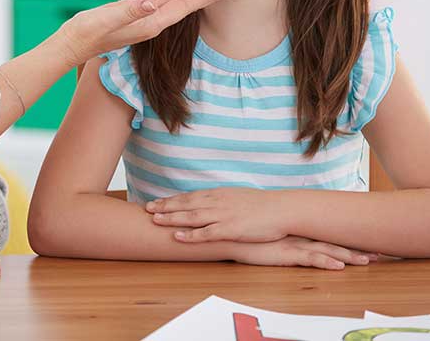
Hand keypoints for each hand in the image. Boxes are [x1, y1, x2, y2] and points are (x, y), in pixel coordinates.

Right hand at [57, 0, 229, 66]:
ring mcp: (144, 19)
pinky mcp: (135, 13)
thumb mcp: (108, 19)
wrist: (73, 44)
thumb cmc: (88, 32)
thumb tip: (153, 2)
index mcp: (150, 23)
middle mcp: (152, 23)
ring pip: (176, 3)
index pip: (185, 8)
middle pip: (187, 6)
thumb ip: (130, 10)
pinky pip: (161, 0)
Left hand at [147, 188, 288, 242]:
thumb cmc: (263, 206)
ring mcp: (223, 215)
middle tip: (146, 208)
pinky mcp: (231, 229)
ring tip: (154, 219)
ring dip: (172, 218)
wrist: (282, 210)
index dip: (171, 199)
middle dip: (165, 206)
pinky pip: (207, 233)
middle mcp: (217, 202)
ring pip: (191, 216)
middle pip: (185, 203)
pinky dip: (190, 235)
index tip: (156, 201)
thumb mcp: (238, 197)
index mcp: (219, 194)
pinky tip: (177, 236)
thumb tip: (211, 203)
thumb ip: (223, 200)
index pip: (190, 196)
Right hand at [231, 236, 378, 269]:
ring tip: (369, 260)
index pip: (329, 234)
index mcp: (298, 231)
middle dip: (358, 247)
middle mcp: (300, 236)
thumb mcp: (271, 235)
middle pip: (334, 241)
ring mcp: (294, 245)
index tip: (368, 240)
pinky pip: (310, 259)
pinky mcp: (285, 254)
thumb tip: (294, 235)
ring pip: (328, 250)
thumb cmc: (248, 236)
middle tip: (380, 251)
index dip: (349, 238)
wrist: (230, 235)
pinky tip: (339, 266)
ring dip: (349, 255)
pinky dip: (326, 262)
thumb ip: (284, 234)